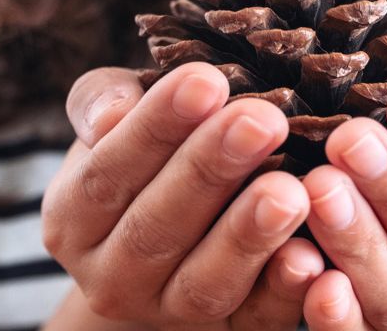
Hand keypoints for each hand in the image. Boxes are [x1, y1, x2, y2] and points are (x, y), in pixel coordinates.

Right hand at [41, 63, 324, 329]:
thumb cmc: (152, 152)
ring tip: (290, 189)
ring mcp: (169, 314)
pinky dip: (285, 291)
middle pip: (155, 228)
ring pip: (205, 283)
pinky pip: (256, 322)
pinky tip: (312, 256)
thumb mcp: (118, 116)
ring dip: (248, 236)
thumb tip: (112, 115)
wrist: (179, 234)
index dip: (155, 128)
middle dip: (212, 171)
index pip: (107, 173)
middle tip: (263, 121)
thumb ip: (106, 100)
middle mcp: (111, 278)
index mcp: (73, 218)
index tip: (205, 81)